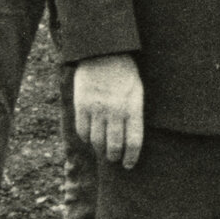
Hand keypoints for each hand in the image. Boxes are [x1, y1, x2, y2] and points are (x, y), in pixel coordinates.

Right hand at [74, 54, 143, 169]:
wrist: (103, 53)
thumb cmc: (125, 73)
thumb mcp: (137, 91)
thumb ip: (134, 113)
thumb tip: (130, 138)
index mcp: (133, 107)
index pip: (134, 140)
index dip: (132, 157)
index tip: (129, 165)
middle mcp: (115, 111)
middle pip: (114, 145)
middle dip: (114, 157)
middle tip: (115, 160)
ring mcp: (96, 109)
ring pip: (96, 141)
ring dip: (100, 151)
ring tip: (104, 153)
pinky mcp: (81, 106)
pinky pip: (82, 131)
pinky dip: (86, 139)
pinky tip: (90, 140)